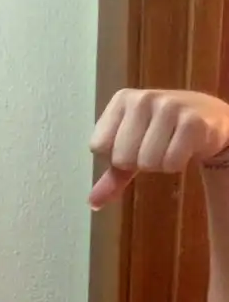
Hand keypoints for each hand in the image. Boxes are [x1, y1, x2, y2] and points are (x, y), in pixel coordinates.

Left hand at [88, 89, 228, 208]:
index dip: (117, 155)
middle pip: (121, 158)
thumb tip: (92, 203)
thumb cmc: (162, 134)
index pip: (98, 146)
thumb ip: (111, 176)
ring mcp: (168, 106)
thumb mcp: (133, 150)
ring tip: (170, 146)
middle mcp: (142, 98)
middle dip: (138, 162)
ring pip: (146, 163)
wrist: (207, 119)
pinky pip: (171, 164)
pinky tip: (185, 147)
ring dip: (159, 164)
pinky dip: (177, 164)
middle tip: (155, 147)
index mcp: (121, 100)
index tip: (134, 144)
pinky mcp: (191, 121)